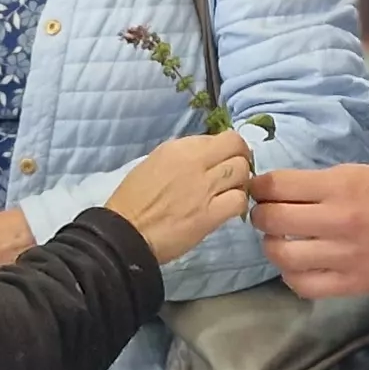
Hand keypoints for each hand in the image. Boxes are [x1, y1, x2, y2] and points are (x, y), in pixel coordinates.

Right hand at [111, 130, 257, 262]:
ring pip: (243, 173)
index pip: (223, 137)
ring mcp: (204, 188)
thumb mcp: (155, 163)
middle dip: (241, 161)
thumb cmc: (133, 200)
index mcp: (178, 148)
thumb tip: (207, 156)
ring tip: (229, 192)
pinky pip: (239, 200)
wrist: (125, 233)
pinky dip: (237, 203)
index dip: (230, 148)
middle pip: (238, 149)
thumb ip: (183, 156)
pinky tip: (227, 209)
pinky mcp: (210, 214)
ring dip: (240, 182)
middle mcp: (194, 162)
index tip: (226, 160)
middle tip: (233, 176)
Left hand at [251, 163, 368, 297]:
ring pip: (282, 255)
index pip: (278, 186)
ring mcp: (342, 256)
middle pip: (273, 220)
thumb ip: (318, 183)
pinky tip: (295, 265)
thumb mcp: (357, 173)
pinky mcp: (350, 283)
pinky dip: (291, 275)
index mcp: (339, 188)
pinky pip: (303, 285)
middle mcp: (336, 221)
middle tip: (264, 215)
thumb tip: (277, 190)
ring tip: (278, 241)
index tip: (258, 190)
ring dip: (271, 246)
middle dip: (260, 215)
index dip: (259, 187)